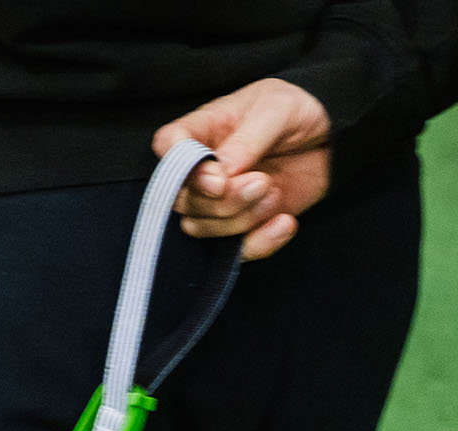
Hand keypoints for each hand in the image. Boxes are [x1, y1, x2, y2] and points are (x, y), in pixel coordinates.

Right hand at [155, 78, 331, 260]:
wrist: (333, 134)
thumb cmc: (298, 109)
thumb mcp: (277, 110)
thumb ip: (245, 141)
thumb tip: (218, 175)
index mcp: (201, 131)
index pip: (167, 146)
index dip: (180, 169)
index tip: (216, 179)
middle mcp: (201, 169)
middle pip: (183, 200)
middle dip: (224, 201)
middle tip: (262, 182)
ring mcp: (218, 200)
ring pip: (202, 227)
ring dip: (242, 218)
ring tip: (274, 193)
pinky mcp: (241, 222)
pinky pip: (234, 249)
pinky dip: (260, 242)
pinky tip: (285, 222)